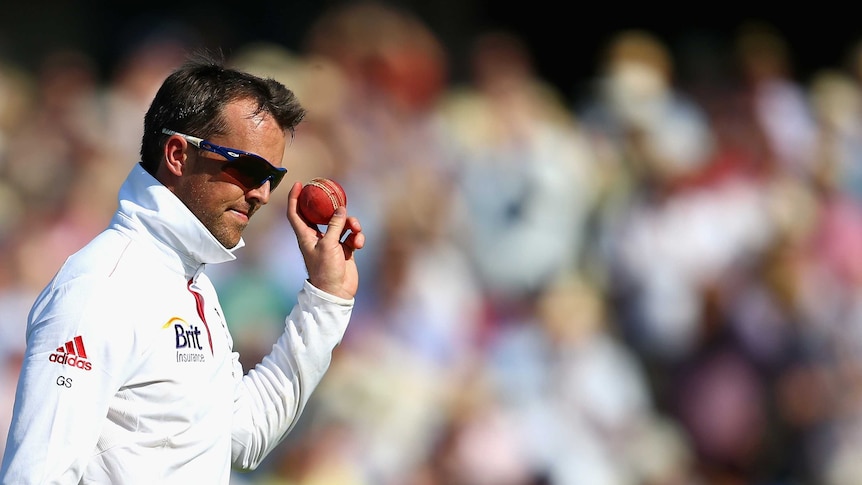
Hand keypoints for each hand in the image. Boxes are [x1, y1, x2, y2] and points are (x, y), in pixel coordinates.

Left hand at [286, 181, 363, 298]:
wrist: (336, 292)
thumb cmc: (326, 269)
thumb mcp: (329, 245)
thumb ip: (334, 225)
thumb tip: (341, 209)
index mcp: (305, 236)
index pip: (295, 213)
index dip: (294, 198)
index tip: (299, 184)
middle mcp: (317, 237)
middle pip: (322, 215)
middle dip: (332, 207)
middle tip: (336, 196)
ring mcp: (332, 243)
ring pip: (341, 224)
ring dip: (351, 223)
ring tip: (356, 228)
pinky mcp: (345, 249)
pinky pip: (352, 236)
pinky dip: (357, 237)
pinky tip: (359, 243)